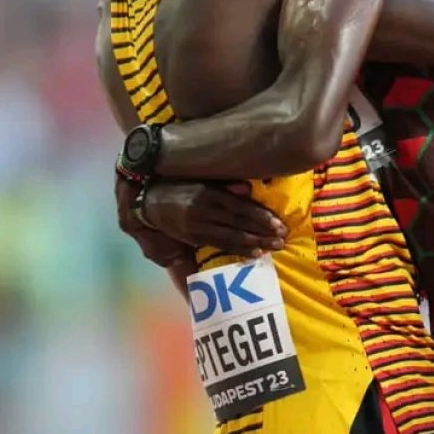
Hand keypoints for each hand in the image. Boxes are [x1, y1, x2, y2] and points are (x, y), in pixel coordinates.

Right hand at [115, 175, 286, 259]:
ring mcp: (197, 226)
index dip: (261, 216)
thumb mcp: (202, 178)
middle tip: (283, 238)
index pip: (240, 206)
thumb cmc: (181, 185)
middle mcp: (204, 210)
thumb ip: (225, 184)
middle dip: (263, 232)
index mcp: (208, 192)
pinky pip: (219, 245)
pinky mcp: (193, 237)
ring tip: (274, 247)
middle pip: (239, 223)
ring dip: (255, 243)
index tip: (279, 224)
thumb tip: (248, 188)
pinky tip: (254, 254)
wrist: (150, 200)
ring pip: (231, 237)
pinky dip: (238, 250)